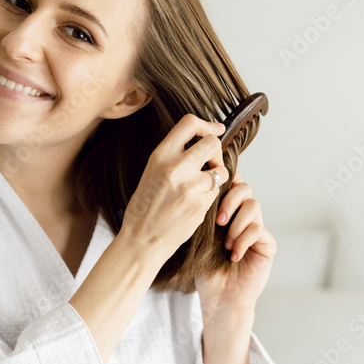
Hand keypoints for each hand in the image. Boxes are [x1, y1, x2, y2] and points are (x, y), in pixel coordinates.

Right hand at [120, 114, 229, 262]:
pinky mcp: (200, 204)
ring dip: (217, 177)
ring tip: (202, 188)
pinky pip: (217, 192)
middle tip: (211, 164)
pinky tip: (197, 203)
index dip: (207, 125)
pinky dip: (212, 196)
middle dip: (216, 153)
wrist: (141, 240)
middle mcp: (175, 167)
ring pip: (221, 171)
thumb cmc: (144, 209)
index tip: (216, 130)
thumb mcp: (151, 173)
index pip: (190, 123)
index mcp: (160, 156)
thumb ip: (172, 156)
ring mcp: (190, 186)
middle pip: (212, 144)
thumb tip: (198, 142)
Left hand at [194, 168, 276, 311]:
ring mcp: (258, 230)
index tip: (211, 190)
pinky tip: (234, 255)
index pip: (231, 185)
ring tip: (226, 244)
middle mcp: (244, 218)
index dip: (225, 180)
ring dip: (236, 224)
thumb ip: (205, 214)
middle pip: (245, 188)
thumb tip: (201, 189)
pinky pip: (258, 230)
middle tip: (219, 222)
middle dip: (230, 200)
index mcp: (228, 213)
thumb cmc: (207, 270)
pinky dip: (243, 241)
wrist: (219, 298)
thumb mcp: (200, 238)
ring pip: (253, 206)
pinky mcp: (267, 245)